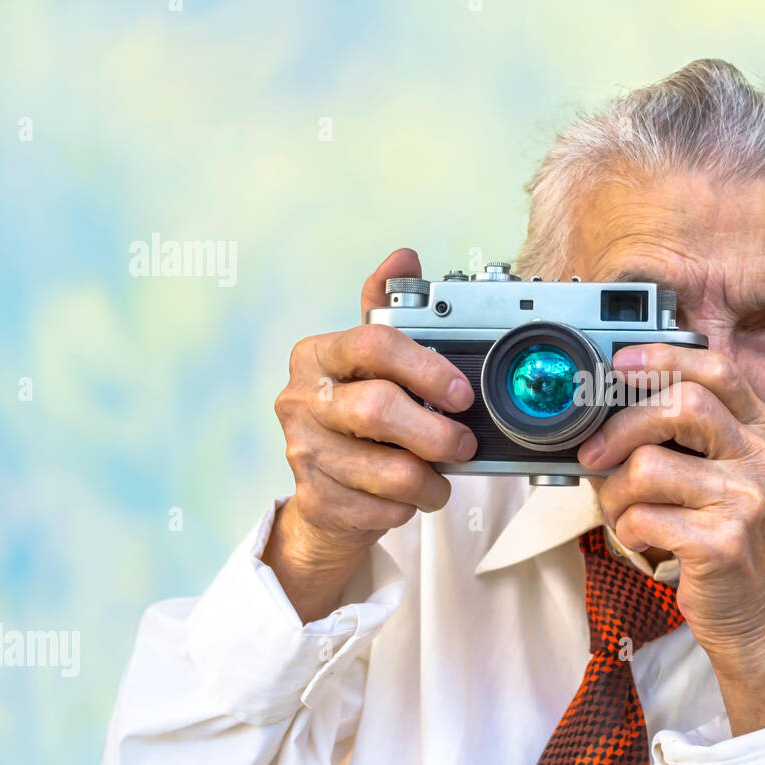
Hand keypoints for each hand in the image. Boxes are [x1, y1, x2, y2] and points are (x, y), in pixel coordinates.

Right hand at [263, 249, 477, 621]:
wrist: (327, 496)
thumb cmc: (360, 420)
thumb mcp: (373, 364)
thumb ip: (389, 313)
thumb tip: (404, 255)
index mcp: (318, 356)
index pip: (373, 344)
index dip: (427, 368)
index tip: (462, 392)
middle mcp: (302, 400)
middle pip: (379, 410)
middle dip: (436, 432)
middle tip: (463, 443)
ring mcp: (303, 453)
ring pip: (389, 471)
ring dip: (430, 480)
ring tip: (440, 476)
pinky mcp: (315, 500)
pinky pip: (383, 508)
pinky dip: (410, 507)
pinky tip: (409, 497)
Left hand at [579, 344, 764, 734]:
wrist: (756, 619)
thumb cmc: (727, 543)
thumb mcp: (724, 479)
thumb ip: (689, 438)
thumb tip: (610, 405)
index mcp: (763, 433)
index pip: (717, 371)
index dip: (663, 359)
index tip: (619, 365)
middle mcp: (763, 460)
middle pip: (680, 407)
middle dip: (620, 426)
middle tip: (593, 453)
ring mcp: (746, 501)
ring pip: (649, 466)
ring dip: (615, 493)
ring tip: (622, 513)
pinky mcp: (721, 543)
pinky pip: (643, 516)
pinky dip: (627, 530)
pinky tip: (643, 541)